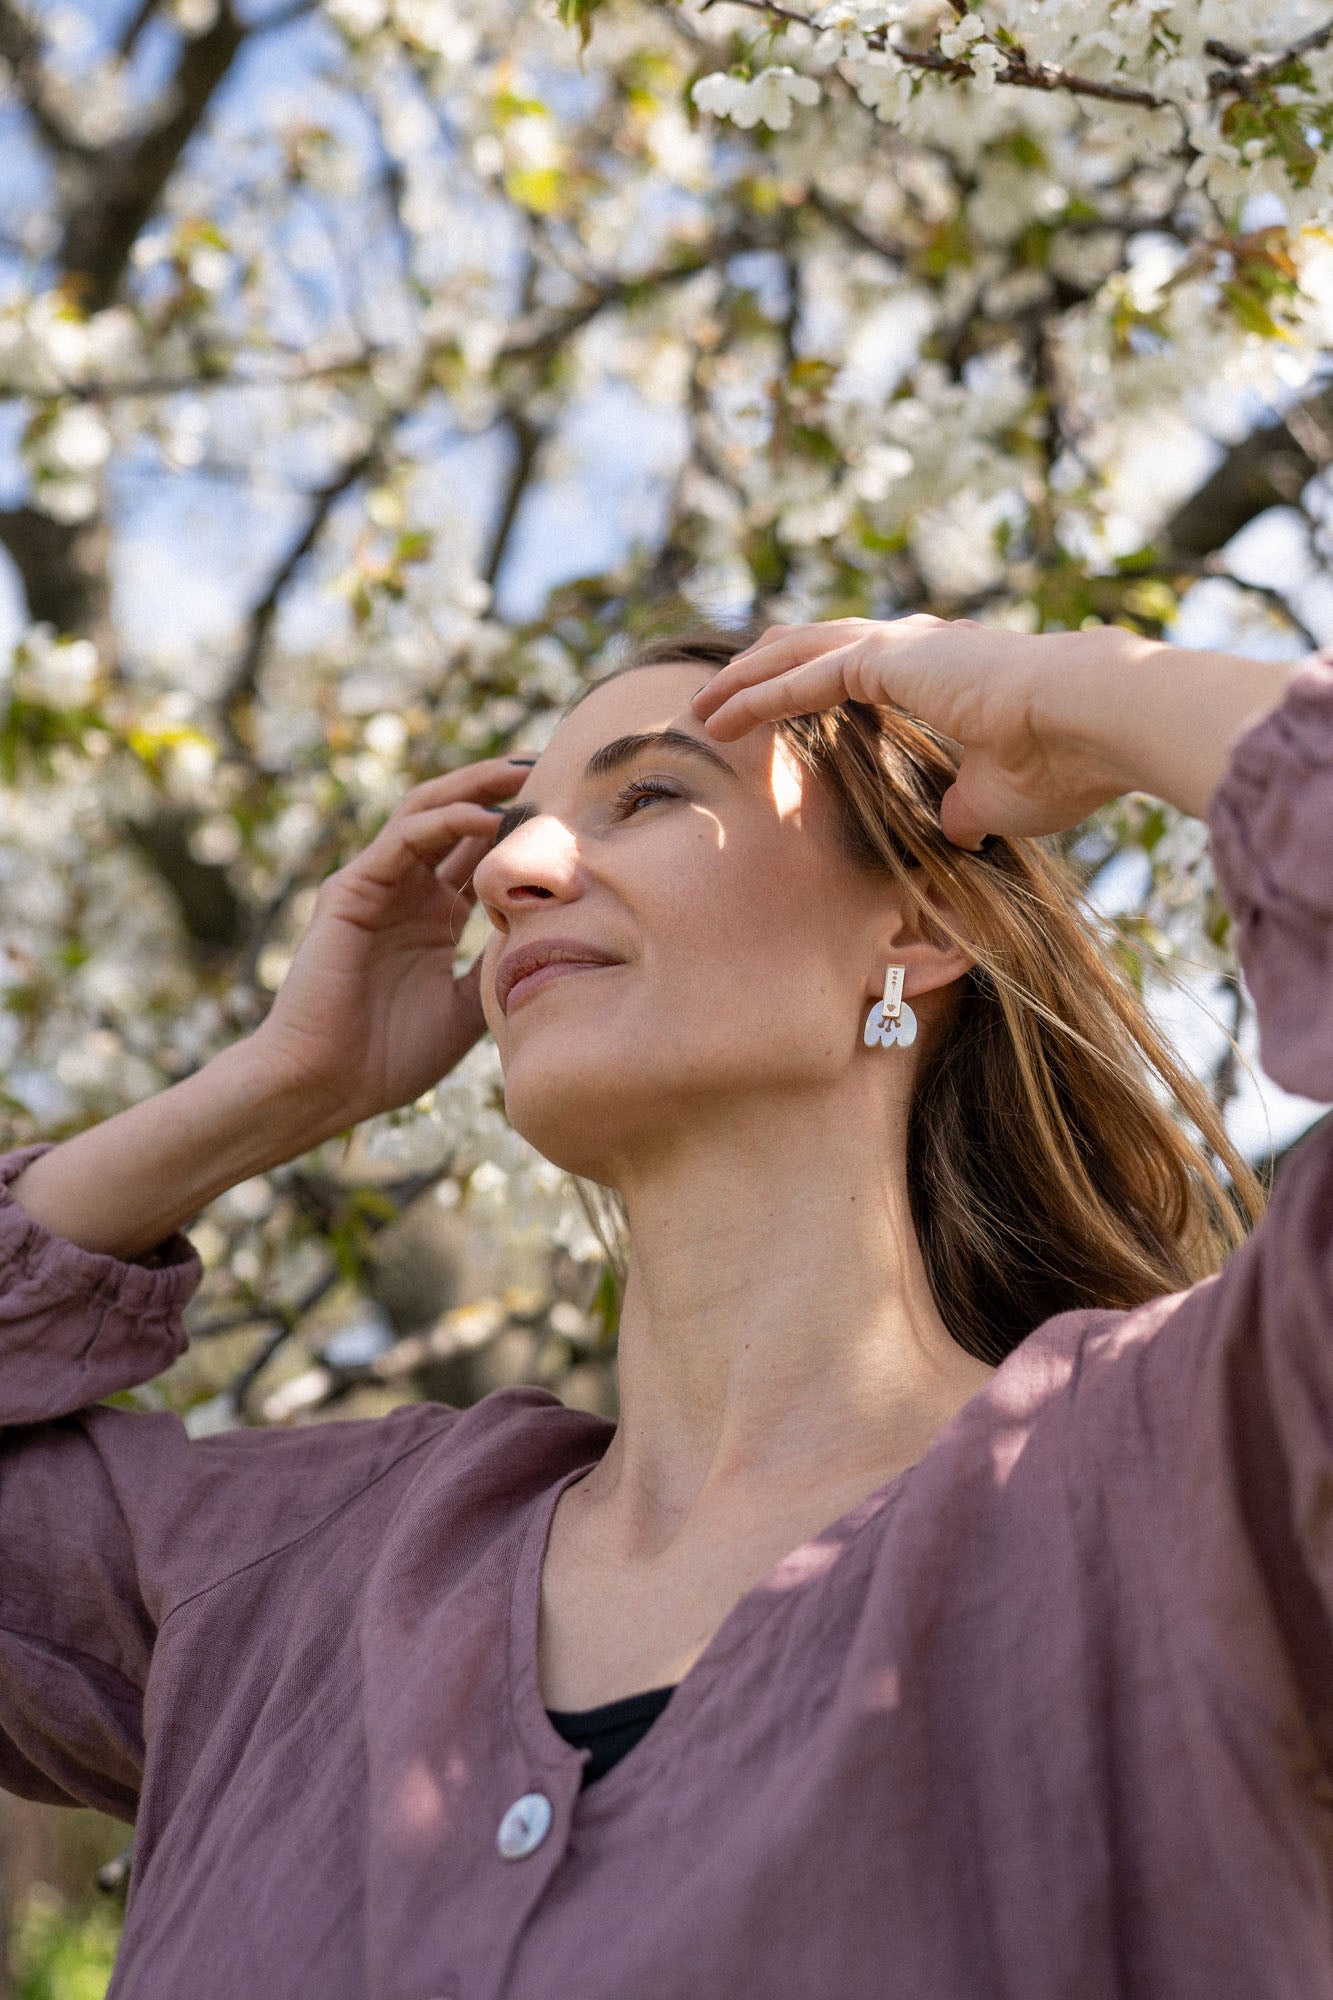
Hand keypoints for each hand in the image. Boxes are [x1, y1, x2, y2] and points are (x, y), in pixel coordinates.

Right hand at [245, 755, 523, 1126]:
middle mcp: (406, 891)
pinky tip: (488, 817)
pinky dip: (445, 820)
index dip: (522, 826)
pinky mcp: (351, 889)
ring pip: (428, 810)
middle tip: (555, 763)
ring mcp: (377, 885)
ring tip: (526, 770)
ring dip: (476, 786)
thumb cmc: (391, 1057)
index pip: (480, 851)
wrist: (326, 1085)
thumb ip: (499, 964)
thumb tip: (556, 937)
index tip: (575, 807)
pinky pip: (403, 838)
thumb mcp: (468, 1006)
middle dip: (503, 788)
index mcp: (433, 916)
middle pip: (457, 817)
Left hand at [690, 616, 1143, 849]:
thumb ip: (965, 806)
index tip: (771, 713)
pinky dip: (756, 696)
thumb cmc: (1061, 765)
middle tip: (716, 700)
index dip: (809, 686)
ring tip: (701, 705)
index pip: (858, 669)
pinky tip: (718, 716)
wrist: (1091, 725)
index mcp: (942, 672)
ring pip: (796, 653)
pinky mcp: (887, 659)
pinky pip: (801, 678)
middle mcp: (916, 647)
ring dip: (744, 679)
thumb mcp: (997, 800)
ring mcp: (900, 646)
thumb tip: (953, 827)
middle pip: (814, 648)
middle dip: (762, 672)